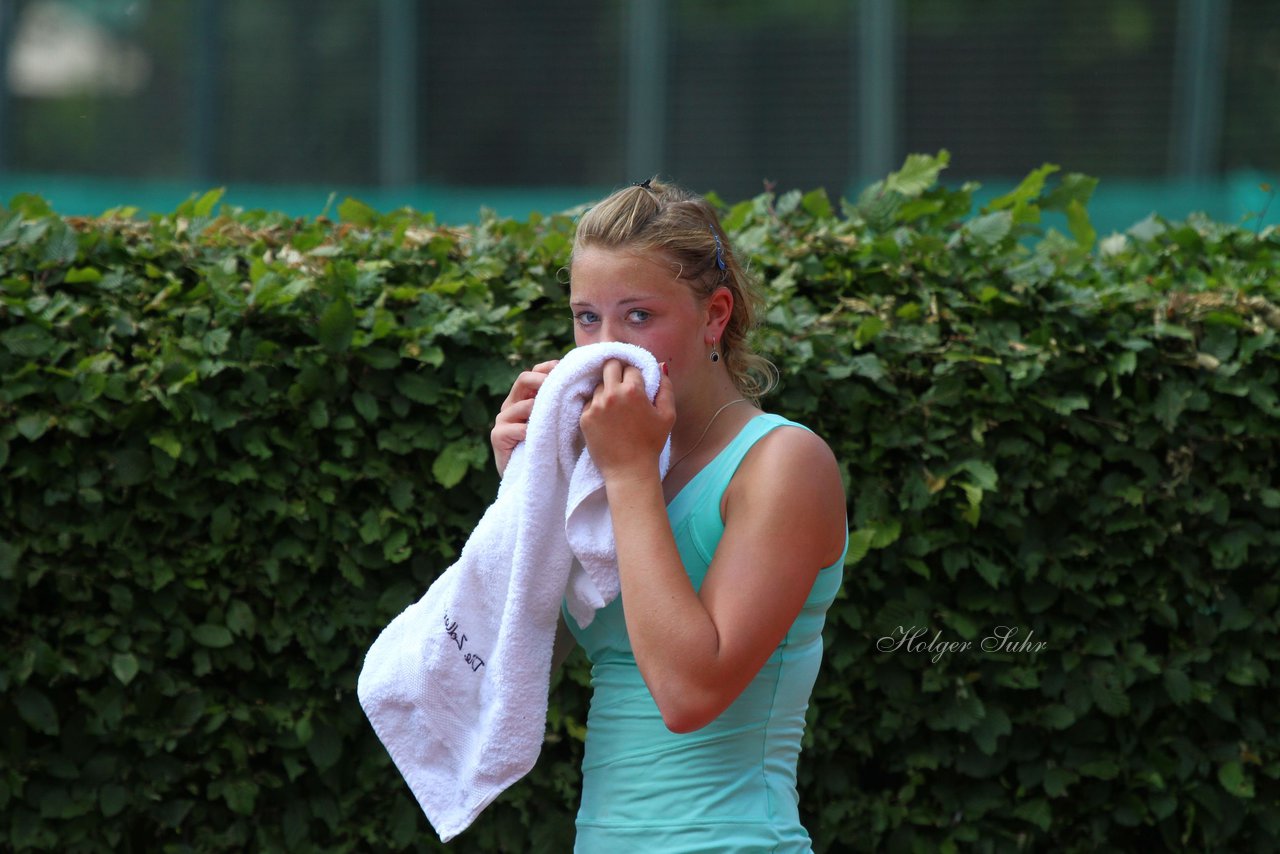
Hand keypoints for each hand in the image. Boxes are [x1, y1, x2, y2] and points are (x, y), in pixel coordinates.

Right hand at [491, 359, 558, 474]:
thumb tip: (586, 387)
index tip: (567, 372)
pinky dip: (530, 432)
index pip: (535, 372)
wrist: (533, 479)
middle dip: (543, 380)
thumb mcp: (558, 423)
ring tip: (558, 418)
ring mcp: (503, 419)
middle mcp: (512, 404)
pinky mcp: (497, 436)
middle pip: (524, 379)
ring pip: (522, 405)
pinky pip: (515, 428)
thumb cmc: (550, 449)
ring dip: (541, 410)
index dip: (549, 368)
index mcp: (526, 397)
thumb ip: (564, 405)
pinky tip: (542, 439)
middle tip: (561, 388)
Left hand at [579, 359, 674, 481]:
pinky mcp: (585, 417)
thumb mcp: (667, 415)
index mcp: (633, 390)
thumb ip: (666, 387)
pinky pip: (589, 402)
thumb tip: (661, 366)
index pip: (631, 368)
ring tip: (615, 407)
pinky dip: (597, 406)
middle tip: (622, 383)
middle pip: (609, 365)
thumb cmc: (651, 444)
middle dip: (616, 370)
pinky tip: (606, 419)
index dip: (635, 375)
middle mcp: (612, 394)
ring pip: (599, 385)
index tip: (636, 384)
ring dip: (607, 390)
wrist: (629, 471)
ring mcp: (596, 405)